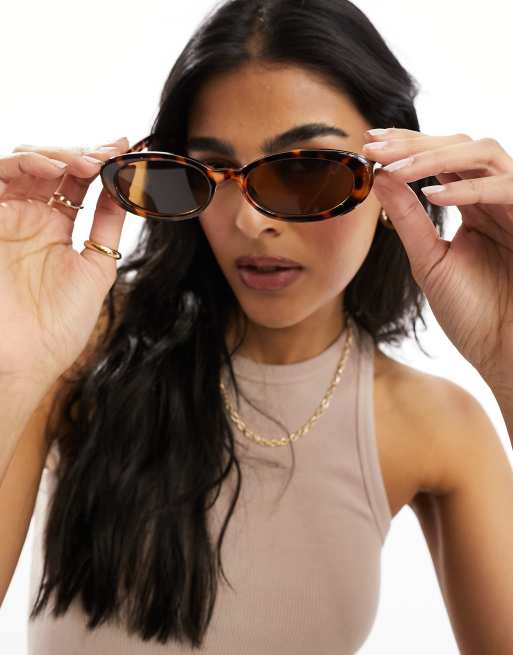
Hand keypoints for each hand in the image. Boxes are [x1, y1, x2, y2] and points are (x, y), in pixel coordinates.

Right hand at [0, 137, 129, 387]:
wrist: (23, 360)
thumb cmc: (56, 326)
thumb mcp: (95, 268)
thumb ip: (108, 227)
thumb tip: (129, 190)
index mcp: (54, 231)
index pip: (78, 184)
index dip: (101, 162)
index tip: (129, 148)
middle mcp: (29, 218)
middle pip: (54, 166)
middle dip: (85, 153)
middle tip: (112, 152)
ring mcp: (6, 216)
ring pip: (27, 163)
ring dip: (60, 154)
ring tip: (90, 162)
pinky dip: (28, 163)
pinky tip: (58, 169)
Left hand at [362, 128, 512, 394]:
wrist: (506, 351)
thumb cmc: (473, 312)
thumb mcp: (430, 260)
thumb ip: (408, 219)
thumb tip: (379, 178)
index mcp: (474, 204)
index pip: (441, 159)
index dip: (407, 146)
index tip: (369, 143)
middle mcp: (496, 197)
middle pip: (460, 146)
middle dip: (414, 143)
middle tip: (373, 144)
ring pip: (484, 154)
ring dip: (436, 157)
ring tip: (394, 169)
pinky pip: (506, 189)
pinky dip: (468, 189)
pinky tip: (431, 196)